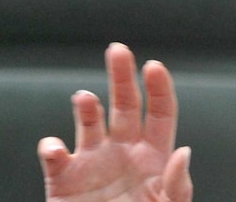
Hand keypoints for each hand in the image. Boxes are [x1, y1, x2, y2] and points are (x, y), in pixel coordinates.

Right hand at [38, 43, 192, 200]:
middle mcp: (123, 150)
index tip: (154, 67)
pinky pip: (55, 158)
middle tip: (118, 51)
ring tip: (85, 98)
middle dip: (122, 76)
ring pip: (89, 123)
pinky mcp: (64, 180)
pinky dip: (51, 149)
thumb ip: (178, 184)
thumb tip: (183, 153)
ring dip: (86, 107)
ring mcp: (92, 161)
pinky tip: (55, 148)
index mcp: (154, 154)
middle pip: (125, 105)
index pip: (160, 112)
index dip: (158, 88)